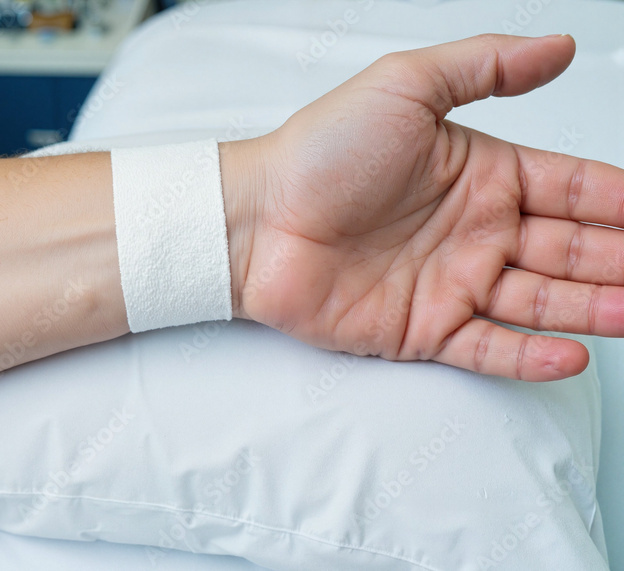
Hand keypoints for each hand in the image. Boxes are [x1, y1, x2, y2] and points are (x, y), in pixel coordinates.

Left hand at [223, 34, 623, 380]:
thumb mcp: (404, 87)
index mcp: (482, 175)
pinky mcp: (421, 329)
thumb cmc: (317, 152)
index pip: (575, 189)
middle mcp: (475, 231)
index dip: (622, 202)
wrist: (252, 219)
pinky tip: (574, 352)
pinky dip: (530, 354)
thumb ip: (484, 68)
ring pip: (542, 301)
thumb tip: (559, 47)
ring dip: (595, 308)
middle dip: (621, 260)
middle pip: (571, 250)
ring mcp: (451, 283)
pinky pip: (488, 347)